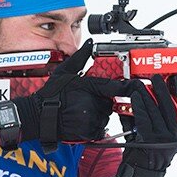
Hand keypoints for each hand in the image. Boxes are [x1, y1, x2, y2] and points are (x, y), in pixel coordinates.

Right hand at [13, 40, 137, 149]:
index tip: (136, 86)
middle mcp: (92, 104)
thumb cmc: (51, 95)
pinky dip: (94, 125)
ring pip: (105, 115)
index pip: (114, 87)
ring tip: (81, 110)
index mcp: (89, 88)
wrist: (39, 116)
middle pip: (109, 102)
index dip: (128, 87)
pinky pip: (100, 127)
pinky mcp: (90, 132)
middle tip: (86, 99)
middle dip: (101, 101)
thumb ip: (80, 57)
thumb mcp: (65, 71)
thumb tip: (90, 44)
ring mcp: (92, 119)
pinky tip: (81, 120)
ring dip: (98, 113)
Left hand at [115, 75, 176, 176]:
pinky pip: (145, 120)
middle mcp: (173, 138)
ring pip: (157, 112)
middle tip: (158, 78)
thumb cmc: (142, 159)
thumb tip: (136, 102)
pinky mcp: (151, 142)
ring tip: (142, 85)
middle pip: (171, 108)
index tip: (175, 82)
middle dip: (165, 90)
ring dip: (149, 96)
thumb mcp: (148, 138)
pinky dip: (140, 108)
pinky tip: (135, 99)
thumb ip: (144, 121)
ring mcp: (163, 141)